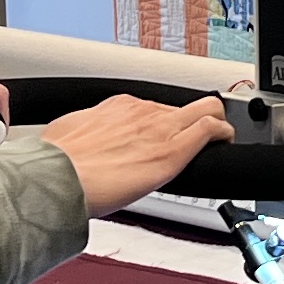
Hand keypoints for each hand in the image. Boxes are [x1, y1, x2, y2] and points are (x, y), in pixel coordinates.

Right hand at [32, 93, 231, 213]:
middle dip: (196, 119)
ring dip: (214, 125)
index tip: (163, 135)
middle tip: (199, 137)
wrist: (58, 178)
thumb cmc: (57, 164)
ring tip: (217, 143)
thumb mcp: (66, 134)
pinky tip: (225, 144)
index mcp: (117, 106)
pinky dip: (223, 134)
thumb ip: (84, 135)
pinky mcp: (173, 150)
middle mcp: (142, 111)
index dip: (163, 123)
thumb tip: (80, 143)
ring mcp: (160, 127)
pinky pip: (211, 129)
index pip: (154, 108)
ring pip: (206, 109)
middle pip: (185, 105)